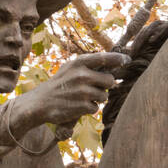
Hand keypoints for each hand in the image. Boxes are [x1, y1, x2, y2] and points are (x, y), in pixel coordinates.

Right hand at [12, 52, 130, 133]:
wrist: (40, 103)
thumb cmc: (59, 85)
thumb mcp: (70, 68)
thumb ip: (88, 65)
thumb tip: (112, 65)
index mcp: (79, 62)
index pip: (105, 58)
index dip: (118, 59)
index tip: (127, 61)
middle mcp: (82, 75)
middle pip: (110, 81)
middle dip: (106, 86)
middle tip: (95, 88)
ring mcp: (82, 91)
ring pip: (104, 96)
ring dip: (98, 99)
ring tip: (83, 98)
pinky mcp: (82, 106)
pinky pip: (96, 108)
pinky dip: (90, 109)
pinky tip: (78, 106)